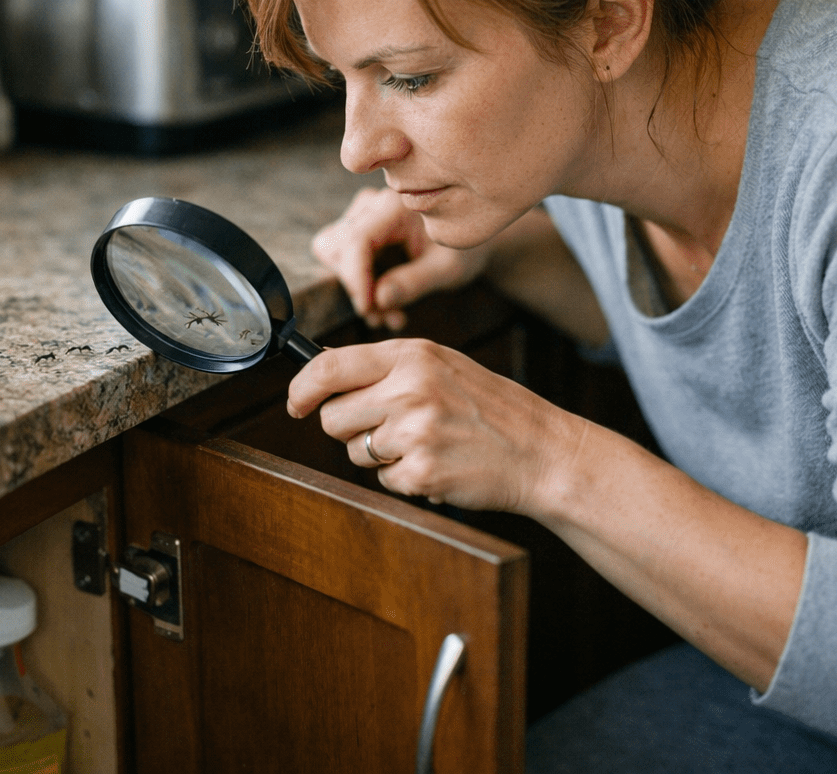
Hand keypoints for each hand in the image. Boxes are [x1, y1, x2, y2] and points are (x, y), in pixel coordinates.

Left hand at [287, 337, 575, 512]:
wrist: (541, 450)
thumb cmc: (489, 407)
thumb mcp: (441, 365)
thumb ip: (386, 367)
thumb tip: (321, 372)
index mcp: (412, 355)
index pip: (328, 366)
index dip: (301, 389)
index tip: (295, 403)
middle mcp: (410, 389)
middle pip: (332, 417)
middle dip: (348, 428)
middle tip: (387, 428)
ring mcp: (416, 432)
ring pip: (355, 451)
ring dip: (379, 455)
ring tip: (424, 443)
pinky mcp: (422, 473)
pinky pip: (383, 480)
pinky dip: (404, 478)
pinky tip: (438, 464)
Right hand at [311, 188, 489, 329]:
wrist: (470, 237)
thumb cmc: (464, 248)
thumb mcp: (448, 269)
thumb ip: (415, 282)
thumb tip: (380, 299)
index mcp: (395, 206)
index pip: (357, 241)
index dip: (356, 280)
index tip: (369, 309)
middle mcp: (372, 204)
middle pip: (336, 247)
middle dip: (356, 286)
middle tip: (384, 314)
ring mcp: (362, 215)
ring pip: (332, 254)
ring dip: (356, 289)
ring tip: (388, 312)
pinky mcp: (360, 230)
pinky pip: (341, 260)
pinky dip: (359, 286)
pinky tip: (387, 303)